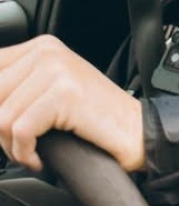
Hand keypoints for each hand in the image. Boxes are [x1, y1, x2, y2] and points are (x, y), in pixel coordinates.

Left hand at [0, 35, 144, 171]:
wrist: (137, 131)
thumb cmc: (96, 119)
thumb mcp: (49, 93)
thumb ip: (15, 90)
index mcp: (41, 47)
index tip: (4, 130)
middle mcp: (47, 52)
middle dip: (0, 132)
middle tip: (20, 146)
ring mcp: (57, 70)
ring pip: (1, 118)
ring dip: (12, 147)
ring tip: (31, 153)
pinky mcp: (64, 94)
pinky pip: (20, 131)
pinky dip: (24, 154)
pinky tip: (39, 159)